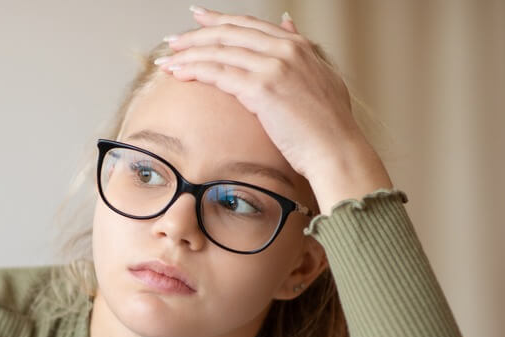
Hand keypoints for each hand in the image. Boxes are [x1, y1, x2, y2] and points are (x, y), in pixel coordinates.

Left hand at [157, 6, 392, 212]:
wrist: (336, 151)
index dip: (219, 20)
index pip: (249, 24)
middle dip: (196, 35)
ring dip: (188, 54)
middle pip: (229, 33)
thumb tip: (288, 23)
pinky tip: (179, 74)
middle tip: (173, 40)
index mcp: (298, 46)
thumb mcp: (321, 75)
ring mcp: (274, 66)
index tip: (198, 17)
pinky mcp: (262, 88)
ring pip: (219, 51)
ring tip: (167, 60)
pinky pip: (218, 72)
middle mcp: (285, 49)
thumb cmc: (328, 125)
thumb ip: (301, 49)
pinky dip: (194, 70)